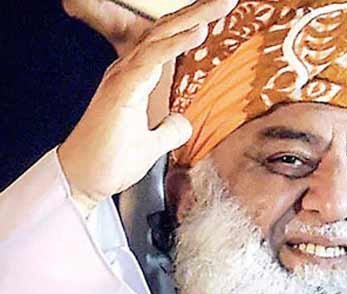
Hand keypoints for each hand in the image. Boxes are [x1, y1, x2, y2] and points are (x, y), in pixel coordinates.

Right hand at [57, 0, 236, 214]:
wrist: (83, 181)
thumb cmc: (111, 161)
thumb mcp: (153, 145)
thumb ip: (169, 131)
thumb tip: (184, 123)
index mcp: (137, 79)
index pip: (169, 43)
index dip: (194, 25)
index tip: (221, 13)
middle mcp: (129, 71)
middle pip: (168, 32)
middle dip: (199, 12)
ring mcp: (123, 78)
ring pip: (161, 37)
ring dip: (194, 19)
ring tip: (221, 4)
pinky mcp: (121, 91)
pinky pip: (152, 59)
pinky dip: (176, 44)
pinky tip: (199, 31)